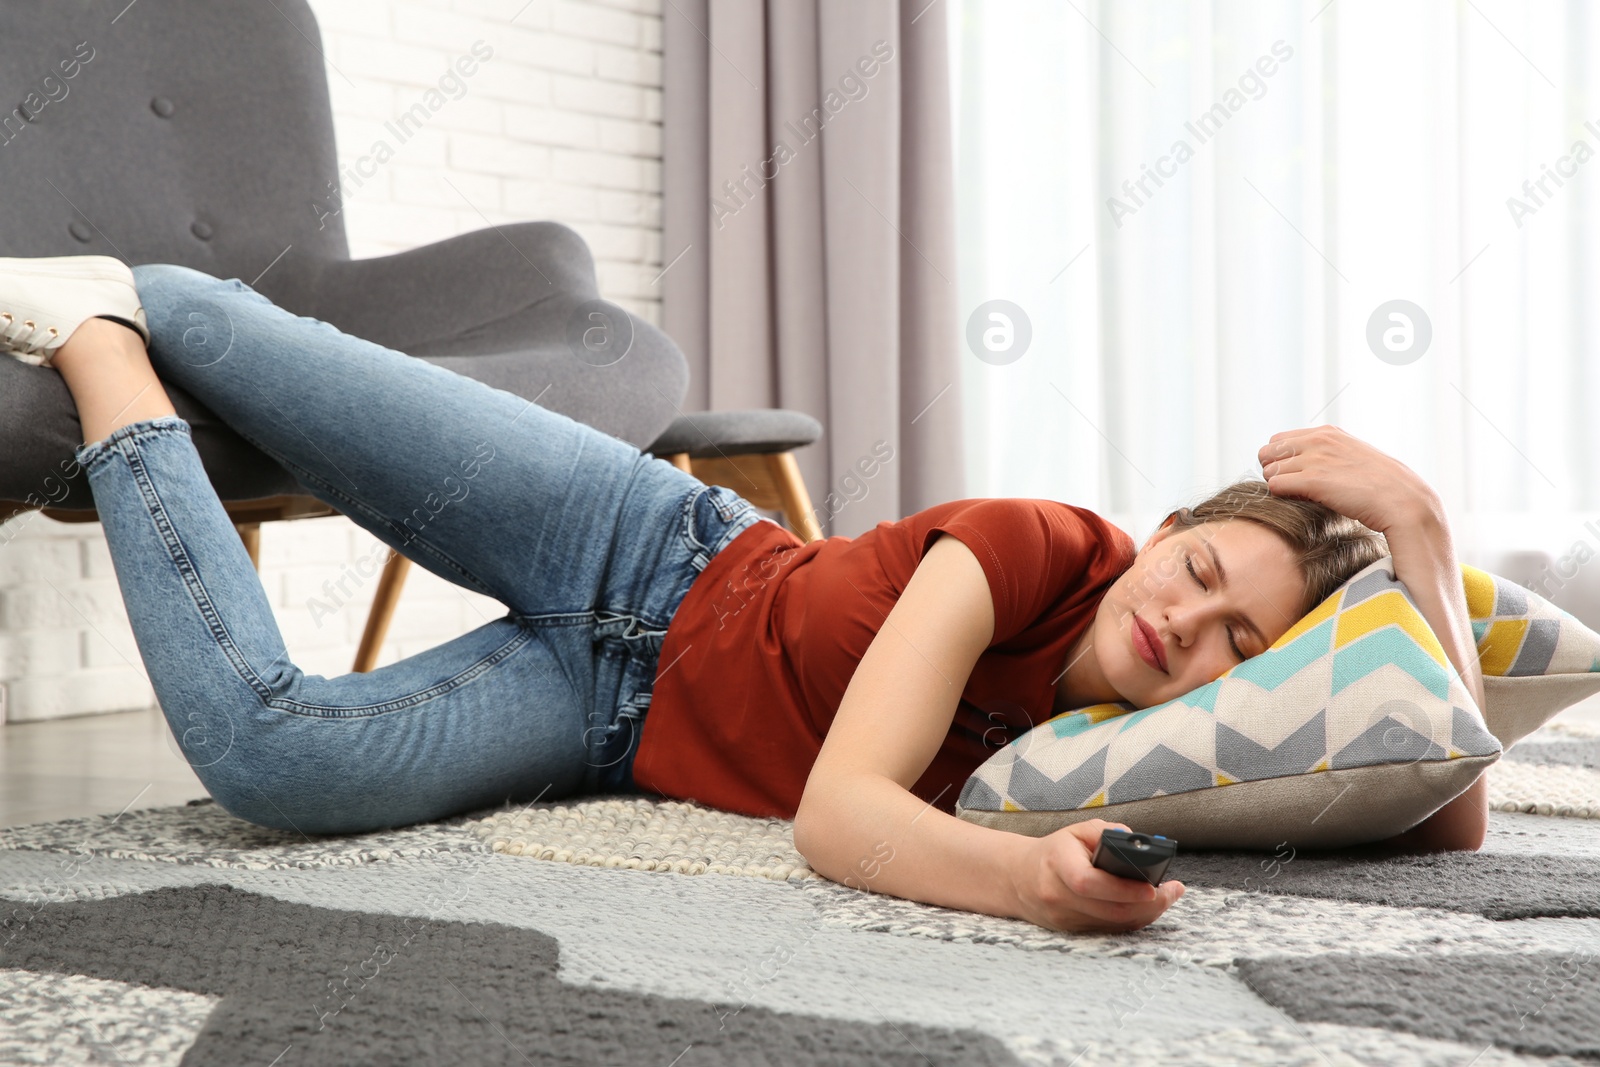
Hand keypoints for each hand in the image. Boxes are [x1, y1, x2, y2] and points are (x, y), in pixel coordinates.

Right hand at [1006, 819, 1185, 932]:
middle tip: (1173, 891)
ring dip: (1146, 913)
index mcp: (1056, 863)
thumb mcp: (1077, 831)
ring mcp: (1063, 918)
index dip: (1124, 888)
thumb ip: (1108, 832)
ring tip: (1167, 897)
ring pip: (1113, 924)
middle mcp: (1056, 896)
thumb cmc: (1055, 851)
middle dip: (1148, 904)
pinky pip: (1109, 930)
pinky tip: (1147, 907)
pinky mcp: (1072, 932)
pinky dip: (1132, 920)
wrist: (1018, 878)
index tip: (1154, 886)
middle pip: (1108, 910)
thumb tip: (1141, 845)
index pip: (1089, 883)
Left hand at [1257, 425, 1436, 534]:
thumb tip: (1304, 465)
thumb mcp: (1352, 457)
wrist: (1402, 501)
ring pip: (1269, 470)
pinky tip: (1299, 502)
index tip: (1293, 476)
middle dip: (1273, 471)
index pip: (1278, 440)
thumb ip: (1328, 455)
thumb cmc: (1379, 486)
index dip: (1280, 460)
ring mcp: (1316, 458)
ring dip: (1278, 486)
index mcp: (1327, 433)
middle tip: (1290, 489)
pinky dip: (1280, 496)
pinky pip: (1275, 485)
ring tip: (1297, 497)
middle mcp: (1319, 440)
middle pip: (1267, 452)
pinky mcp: (1314, 480)